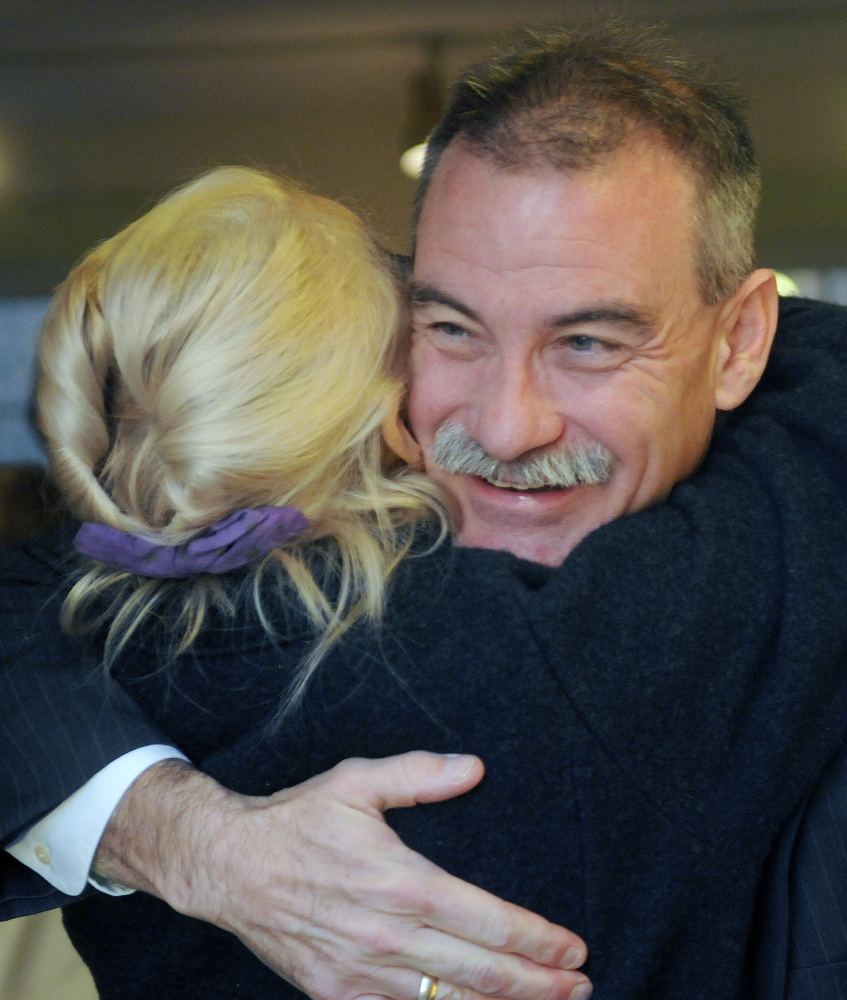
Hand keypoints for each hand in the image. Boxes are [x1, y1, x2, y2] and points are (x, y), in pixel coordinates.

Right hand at [94, 753, 590, 999]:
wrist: (230, 867)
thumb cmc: (297, 821)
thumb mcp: (357, 781)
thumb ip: (420, 774)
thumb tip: (474, 768)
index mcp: (402, 883)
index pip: (489, 922)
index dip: (538, 939)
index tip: (572, 947)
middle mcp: (389, 936)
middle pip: (482, 974)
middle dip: (540, 984)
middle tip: (579, 985)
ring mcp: (363, 974)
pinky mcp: (339, 994)